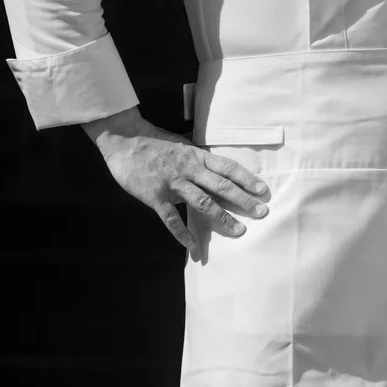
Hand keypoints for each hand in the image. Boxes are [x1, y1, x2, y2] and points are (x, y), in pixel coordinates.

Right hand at [85, 107, 269, 259]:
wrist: (124, 140)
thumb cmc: (153, 142)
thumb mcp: (181, 145)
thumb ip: (198, 158)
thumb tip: (217, 168)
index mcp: (196, 156)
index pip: (227, 167)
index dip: (247, 179)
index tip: (263, 190)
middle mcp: (188, 169)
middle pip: (222, 186)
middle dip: (244, 200)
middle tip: (262, 212)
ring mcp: (172, 183)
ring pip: (203, 203)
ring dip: (222, 218)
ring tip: (239, 231)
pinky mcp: (155, 197)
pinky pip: (172, 219)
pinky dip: (183, 234)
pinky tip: (194, 247)